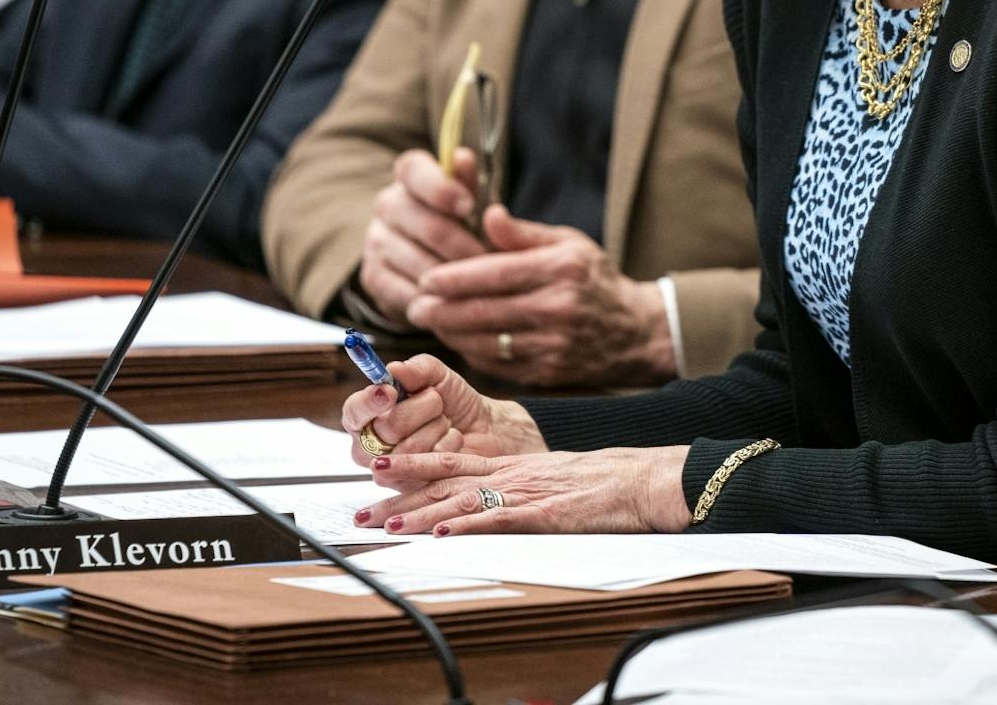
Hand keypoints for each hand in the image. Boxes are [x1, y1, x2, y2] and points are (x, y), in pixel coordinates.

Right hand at [340, 352, 544, 469]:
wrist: (484, 429)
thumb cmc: (452, 401)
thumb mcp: (438, 375)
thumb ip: (417, 368)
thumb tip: (394, 369)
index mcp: (367, 415)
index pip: (354, 410)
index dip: (370, 402)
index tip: (390, 391)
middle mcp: (370, 445)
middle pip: (387, 428)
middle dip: (421, 408)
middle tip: (435, 400)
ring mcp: (389, 470)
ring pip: (409, 447)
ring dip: (437, 426)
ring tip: (444, 422)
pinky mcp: (409, 487)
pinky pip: (428, 464)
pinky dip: (447, 445)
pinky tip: (450, 442)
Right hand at [357, 148, 489, 327]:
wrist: (428, 264)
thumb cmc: (460, 224)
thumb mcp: (470, 202)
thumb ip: (469, 182)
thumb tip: (464, 158)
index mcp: (410, 176)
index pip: (415, 170)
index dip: (441, 187)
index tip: (468, 206)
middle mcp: (387, 203)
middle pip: (425, 223)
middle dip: (463, 246)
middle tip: (490, 263)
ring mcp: (376, 241)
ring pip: (418, 261)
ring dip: (452, 277)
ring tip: (480, 286)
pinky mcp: (372, 276)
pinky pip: (406, 291)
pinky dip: (433, 300)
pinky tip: (455, 303)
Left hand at [366, 444, 691, 536]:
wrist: (637, 479)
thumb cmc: (598, 483)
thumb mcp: (548, 476)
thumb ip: (516, 485)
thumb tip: (488, 500)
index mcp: (509, 464)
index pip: (449, 462)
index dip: (409, 466)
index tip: (375, 471)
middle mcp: (509, 473)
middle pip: (442, 482)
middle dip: (398, 495)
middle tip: (359, 507)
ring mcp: (523, 491)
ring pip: (461, 501)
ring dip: (420, 514)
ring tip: (386, 524)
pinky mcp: (542, 513)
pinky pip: (498, 519)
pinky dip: (467, 526)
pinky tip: (442, 533)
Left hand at [405, 206, 675, 386]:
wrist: (636, 332)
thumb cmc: (594, 279)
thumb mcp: (568, 243)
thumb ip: (522, 233)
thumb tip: (486, 213)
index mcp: (559, 270)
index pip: (493, 274)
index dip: (453, 278)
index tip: (425, 279)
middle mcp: (556, 308)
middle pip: (482, 311)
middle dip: (440, 310)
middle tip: (414, 305)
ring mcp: (553, 345)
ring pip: (485, 341)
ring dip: (450, 333)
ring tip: (430, 322)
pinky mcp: (548, 372)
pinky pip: (498, 364)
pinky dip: (472, 352)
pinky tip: (458, 340)